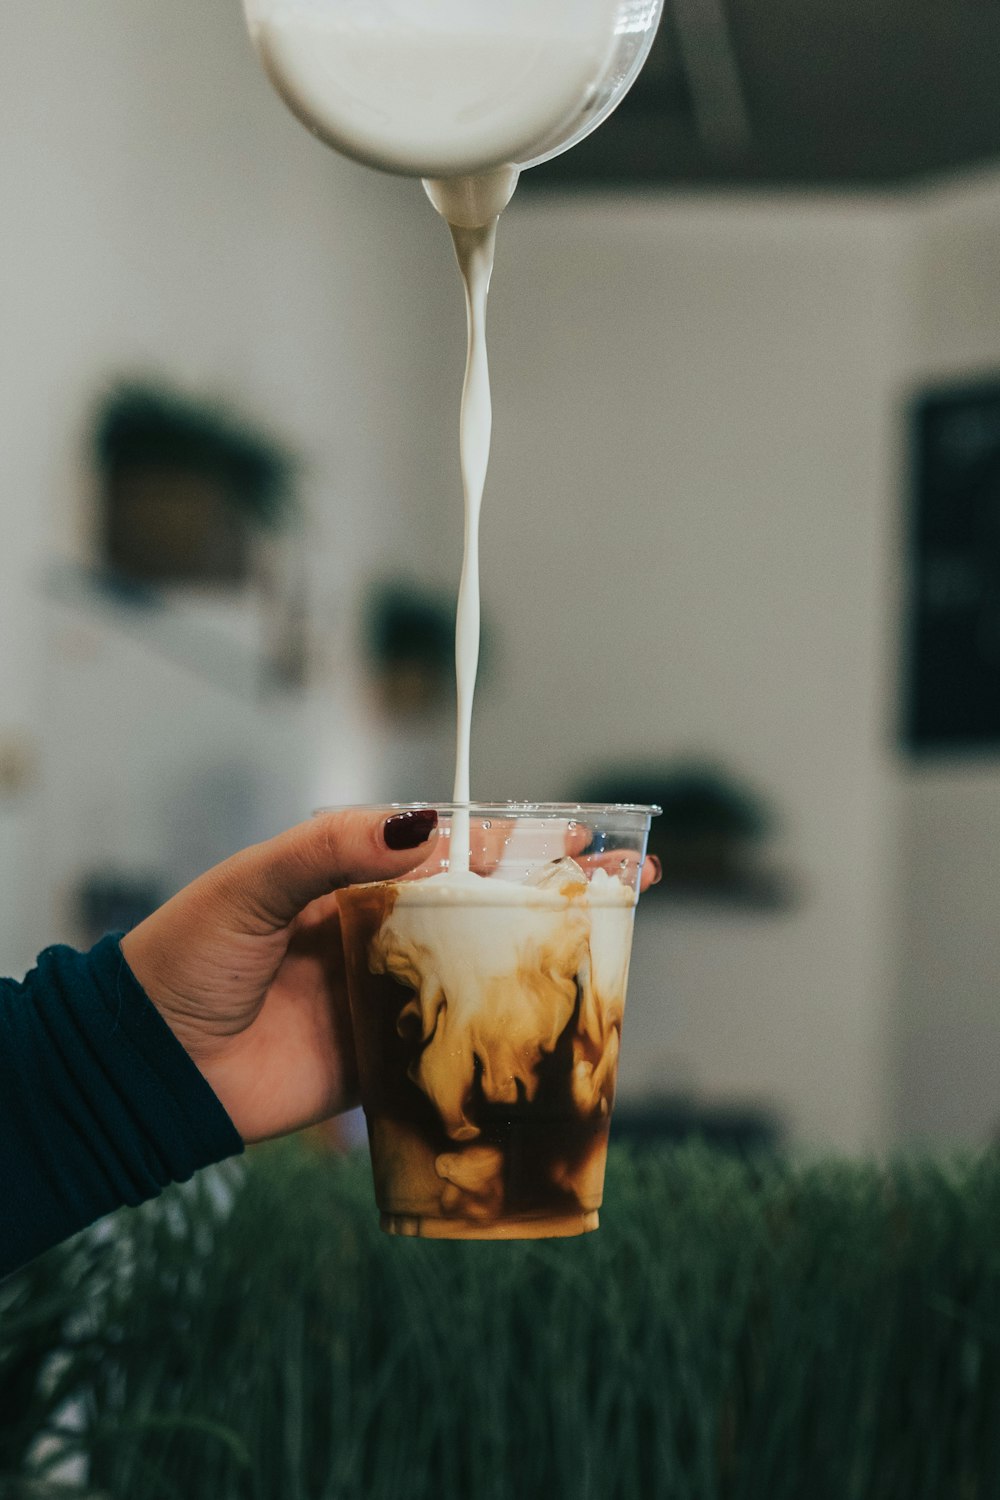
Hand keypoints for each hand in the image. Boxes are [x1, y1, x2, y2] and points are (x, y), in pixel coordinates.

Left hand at [121, 809, 660, 1146]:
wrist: (147, 1069)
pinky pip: (458, 1049)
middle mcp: (381, 934)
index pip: (449, 848)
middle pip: (484, 905)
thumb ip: (332, 850)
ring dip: (548, 957)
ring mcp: (389, 998)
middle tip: (629, 878)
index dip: (516, 837)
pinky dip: (508, 1039)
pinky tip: (560, 1028)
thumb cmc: (186, 960)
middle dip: (556, 889)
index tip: (578, 829)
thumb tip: (426, 825)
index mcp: (351, 880)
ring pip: (484, 971)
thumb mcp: (252, 885)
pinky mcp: (386, 1064)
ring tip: (618, 942)